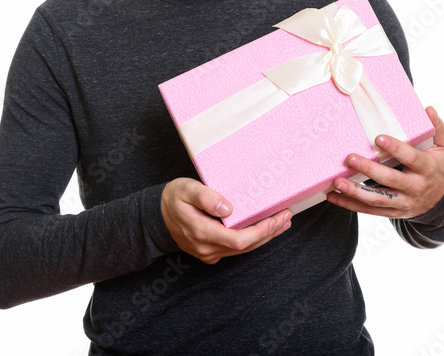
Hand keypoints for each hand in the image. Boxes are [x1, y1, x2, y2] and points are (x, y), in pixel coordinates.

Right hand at [161, 177, 290, 263]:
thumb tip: (227, 208)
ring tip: (283, 222)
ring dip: (264, 237)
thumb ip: (205, 197)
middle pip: (245, 246)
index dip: (261, 231)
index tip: (276, 218)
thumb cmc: (173, 199)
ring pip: (243, 250)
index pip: (238, 239)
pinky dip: (253, 240)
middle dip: (269, 232)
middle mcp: (206, 247)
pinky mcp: (210, 253)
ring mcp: (208, 253)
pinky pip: (236, 249)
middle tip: (287, 215)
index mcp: (201, 232)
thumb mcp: (186, 190)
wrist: (156, 216)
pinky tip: (265, 229)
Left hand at [325, 106, 443, 218]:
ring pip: (378, 200)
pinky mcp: (393, 212)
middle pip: (391, 180)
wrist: (441, 199)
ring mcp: (404, 202)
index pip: (412, 158)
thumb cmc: (437, 165)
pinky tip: (334, 197)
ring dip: (356, 192)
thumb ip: (437, 127)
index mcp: (427, 169)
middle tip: (350, 158)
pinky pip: (370, 211)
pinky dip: (351, 205)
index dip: (396, 149)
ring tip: (337, 182)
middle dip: (370, 170)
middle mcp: (416, 187)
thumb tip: (428, 109)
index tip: (379, 138)